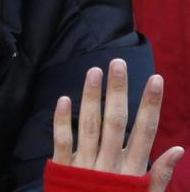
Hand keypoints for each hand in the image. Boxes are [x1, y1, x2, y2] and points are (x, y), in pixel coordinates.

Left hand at [53, 59, 184, 190]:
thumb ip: (159, 176)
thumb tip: (179, 149)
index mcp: (132, 170)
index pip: (145, 131)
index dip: (150, 105)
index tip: (156, 79)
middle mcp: (109, 165)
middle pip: (115, 122)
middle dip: (119, 91)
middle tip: (118, 63)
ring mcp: (85, 166)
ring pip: (89, 126)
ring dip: (92, 97)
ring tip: (94, 71)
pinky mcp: (62, 169)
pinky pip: (62, 142)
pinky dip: (62, 120)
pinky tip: (64, 98)